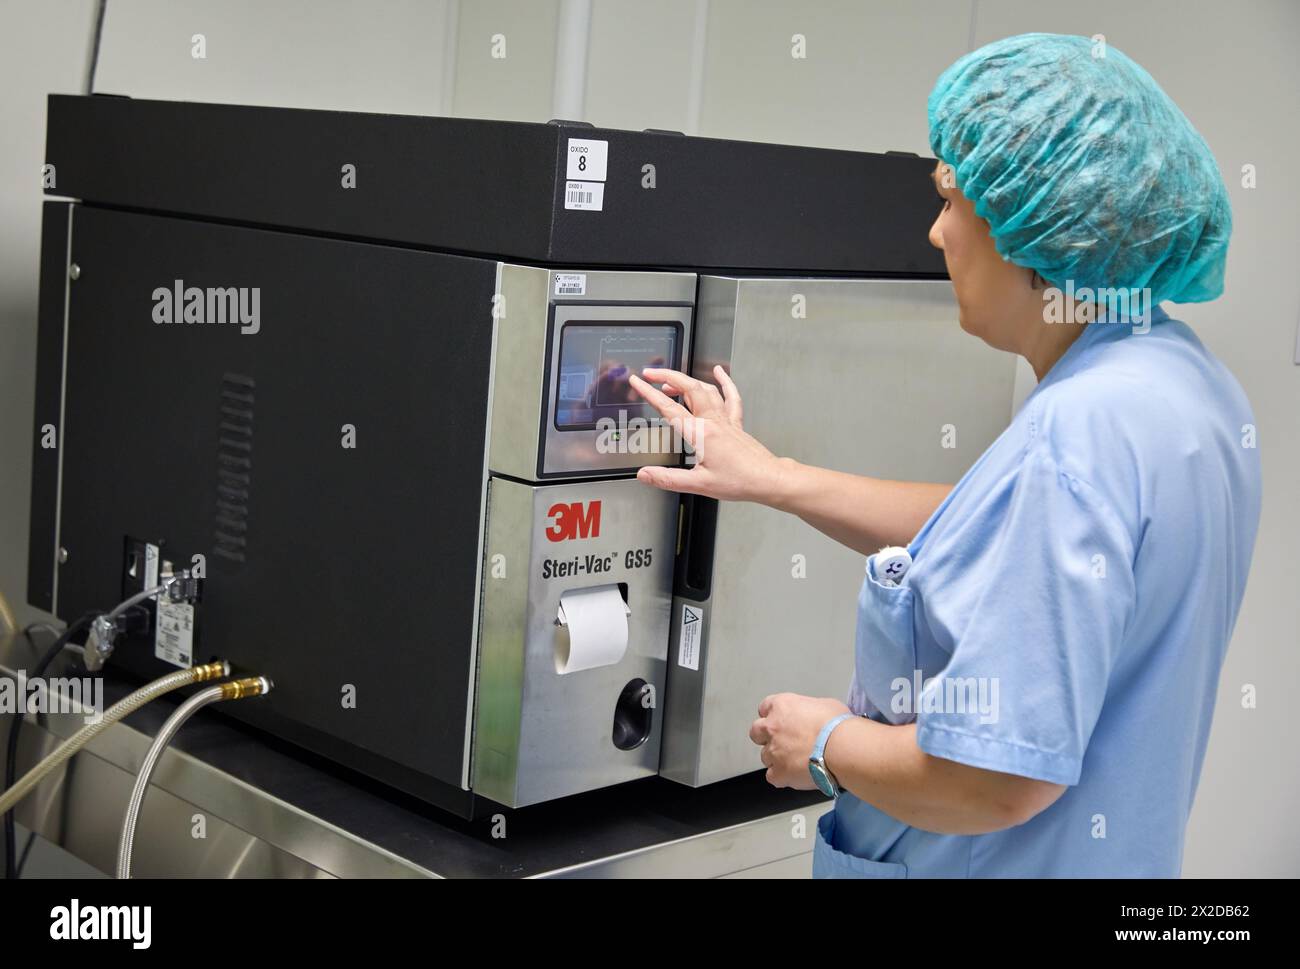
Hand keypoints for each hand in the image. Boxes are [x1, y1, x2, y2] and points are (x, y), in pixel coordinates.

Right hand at [627, 365, 791, 503]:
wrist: (767, 478)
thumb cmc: (739, 481)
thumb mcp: (698, 484)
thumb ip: (668, 479)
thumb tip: (645, 475)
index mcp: (701, 433)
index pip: (669, 407)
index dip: (649, 393)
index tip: (637, 382)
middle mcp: (713, 421)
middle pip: (688, 387)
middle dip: (666, 376)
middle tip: (649, 374)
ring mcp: (726, 419)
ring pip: (705, 388)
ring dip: (686, 380)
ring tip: (670, 381)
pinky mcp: (736, 423)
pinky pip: (730, 396)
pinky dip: (724, 381)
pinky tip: (719, 372)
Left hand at [750, 693, 852, 789]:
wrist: (842, 749)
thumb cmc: (838, 726)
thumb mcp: (824, 705)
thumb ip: (809, 711)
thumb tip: (813, 718)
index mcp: (782, 706)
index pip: (765, 708)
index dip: (774, 716)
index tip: (782, 722)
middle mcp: (772, 727)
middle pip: (757, 732)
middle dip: (766, 737)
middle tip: (784, 742)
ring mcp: (773, 751)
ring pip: (765, 756)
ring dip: (777, 759)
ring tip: (797, 762)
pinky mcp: (778, 773)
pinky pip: (773, 777)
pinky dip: (782, 777)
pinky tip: (796, 775)